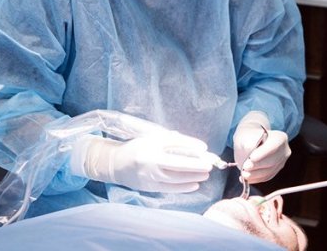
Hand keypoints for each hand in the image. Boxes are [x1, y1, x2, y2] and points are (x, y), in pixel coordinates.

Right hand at [70, 131, 213, 192]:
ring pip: (175, 177)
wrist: (116, 164)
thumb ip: (172, 141)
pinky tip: (195, 184)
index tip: (204, 148)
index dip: (190, 145)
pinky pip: (170, 188)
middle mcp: (149, 160)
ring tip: (205, 173)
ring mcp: (149, 176)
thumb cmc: (138, 148)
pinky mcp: (149, 187)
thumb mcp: (152, 139)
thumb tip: (196, 146)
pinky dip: (184, 187)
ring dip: (192, 176)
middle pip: (176, 163)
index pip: (173, 144)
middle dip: (195, 164)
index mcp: (150, 145)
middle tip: (209, 164)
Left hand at [233, 111, 290, 183]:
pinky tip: (246, 178)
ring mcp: (281, 163)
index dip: (263, 153)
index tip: (251, 157)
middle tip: (245, 167)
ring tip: (244, 174)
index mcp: (280, 138)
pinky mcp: (275, 172)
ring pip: (269, 171)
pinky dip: (255, 179)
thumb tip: (248, 148)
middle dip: (258, 165)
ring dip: (255, 174)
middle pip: (272, 161)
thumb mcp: (246, 134)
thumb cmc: (249, 136)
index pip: (274, 146)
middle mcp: (284, 151)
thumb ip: (247, 141)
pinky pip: (266, 177)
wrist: (252, 141)